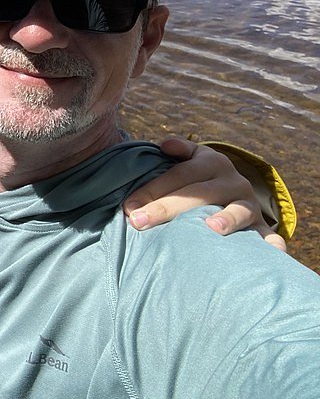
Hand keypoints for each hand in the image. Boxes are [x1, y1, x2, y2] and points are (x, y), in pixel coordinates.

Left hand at [122, 136, 286, 250]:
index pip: (179, 176)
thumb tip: (165, 145)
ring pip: (239, 210)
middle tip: (138, 222)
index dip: (152, 190)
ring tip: (211, 228)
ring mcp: (250, 205)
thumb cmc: (198, 179)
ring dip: (227, 218)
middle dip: (166, 208)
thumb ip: (178, 150)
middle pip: (199, 193)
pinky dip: (271, 246)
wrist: (235, 192)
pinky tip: (268, 253)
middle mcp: (233, 182)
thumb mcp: (191, 160)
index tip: (128, 208)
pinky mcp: (262, 228)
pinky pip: (269, 237)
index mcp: (211, 163)